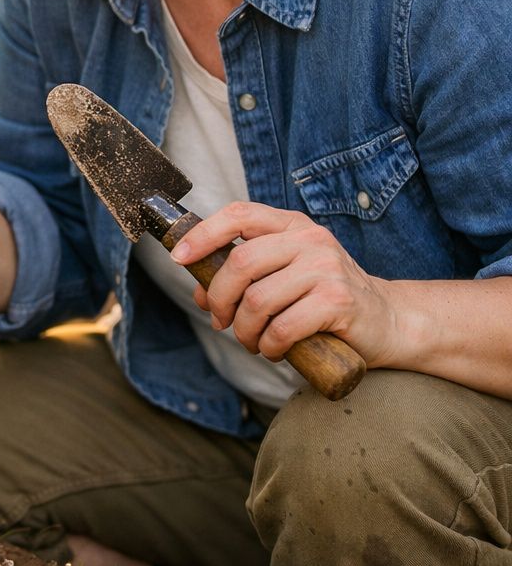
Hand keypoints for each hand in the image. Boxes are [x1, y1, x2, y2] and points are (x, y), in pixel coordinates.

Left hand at [169, 201, 399, 364]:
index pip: (237, 215)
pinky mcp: (338, 300)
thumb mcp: (284, 277)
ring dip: (244, 330)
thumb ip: (244, 277)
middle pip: (240, 262)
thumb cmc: (326, 299)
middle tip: (220, 321)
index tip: (178, 258)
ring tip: (252, 341)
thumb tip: (198, 291)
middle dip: (219, 298)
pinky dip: (269, 345)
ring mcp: (326, 267)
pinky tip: (274, 350)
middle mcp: (309, 239)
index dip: (201, 235)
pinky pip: (283, 326)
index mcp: (291, 226)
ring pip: (257, 299)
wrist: (388, 321)